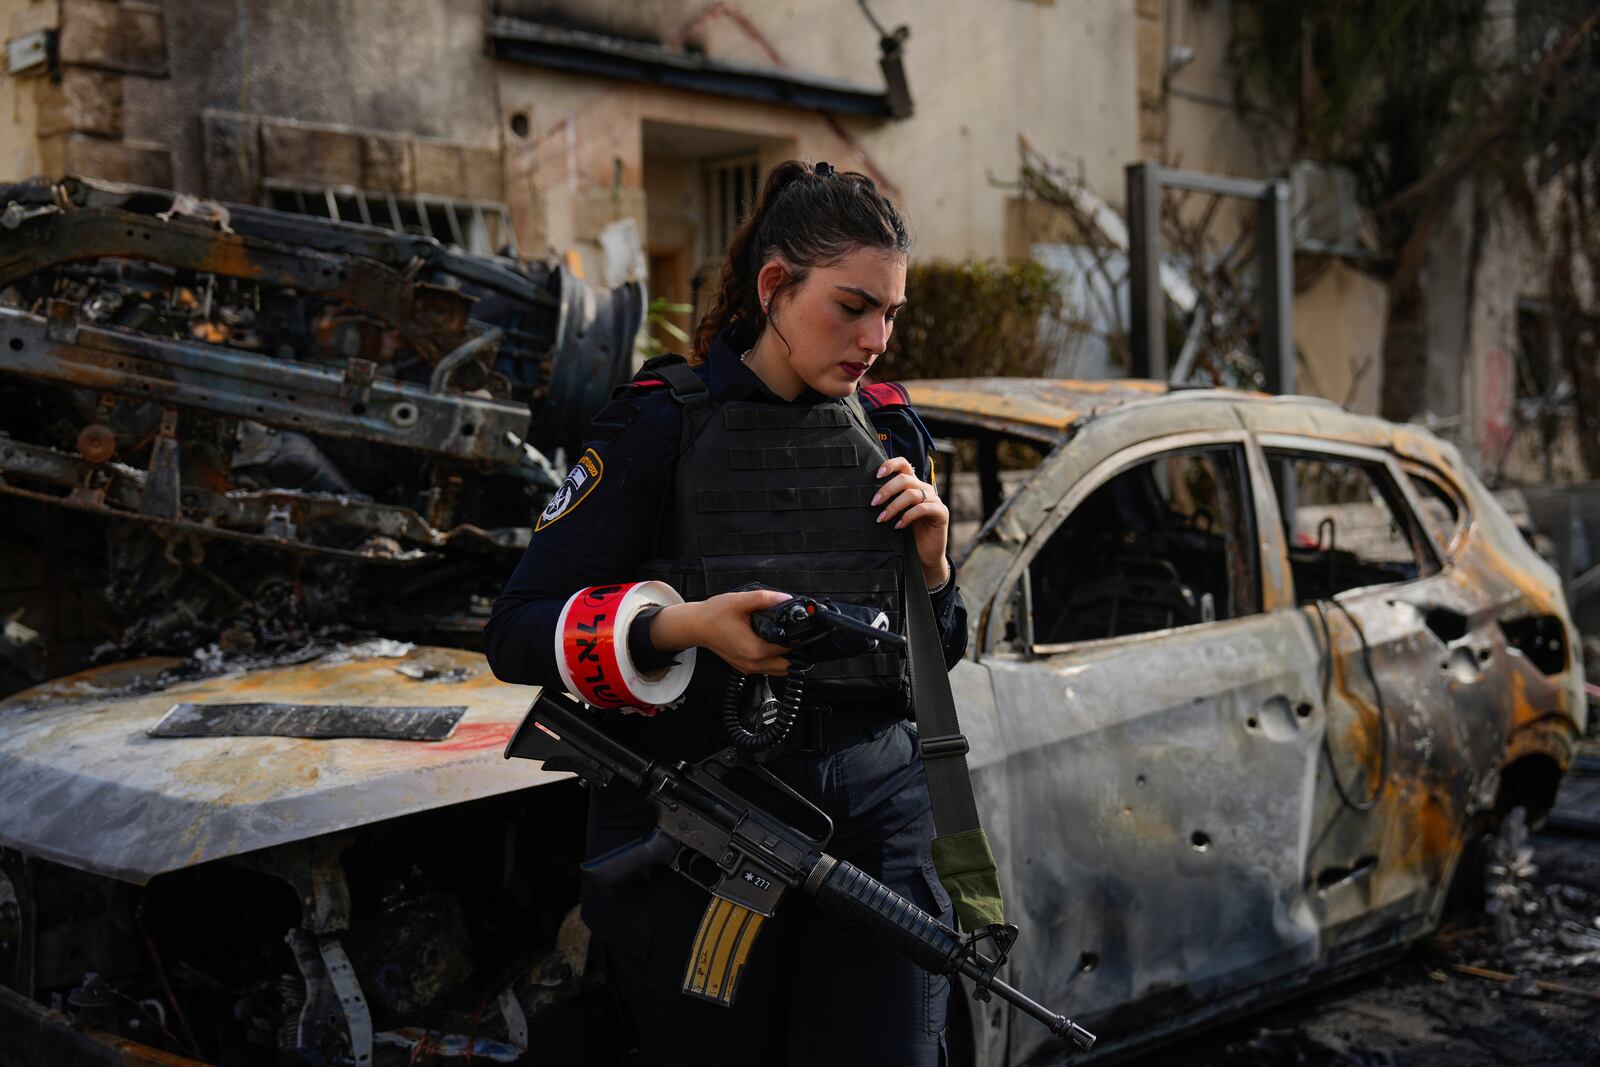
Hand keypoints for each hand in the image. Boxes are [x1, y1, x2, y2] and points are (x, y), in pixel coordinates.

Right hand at [650, 589, 793, 674]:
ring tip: (787, 639)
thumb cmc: (714, 615)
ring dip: (787, 658)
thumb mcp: (740, 601)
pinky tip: (773, 644)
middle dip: (796, 652)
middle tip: (797, 635)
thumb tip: (786, 599)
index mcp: (754, 650)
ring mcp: (748, 668)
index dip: (798, 638)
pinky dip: (775, 660)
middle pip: (788, 666)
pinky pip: (768, 668)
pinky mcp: (745, 667)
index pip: (788, 650)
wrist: (696, 626)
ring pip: (779, 671)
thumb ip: (765, 599)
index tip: (802, 628)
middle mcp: (752, 663)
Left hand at [872, 457, 950, 588]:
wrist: (925, 554)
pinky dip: (907, 516)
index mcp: (913, 485)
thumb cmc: (907, 534)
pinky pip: (922, 509)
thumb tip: (864, 497)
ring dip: (893, 506)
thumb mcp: (895, 514)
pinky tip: (898, 526)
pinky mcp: (941, 512)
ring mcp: (934, 500)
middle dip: (886, 490)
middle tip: (873, 503)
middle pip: (905, 479)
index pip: (904, 464)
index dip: (891, 465)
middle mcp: (924, 489)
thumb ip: (887, 502)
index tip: (877, 475)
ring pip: (911, 494)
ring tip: (881, 519)